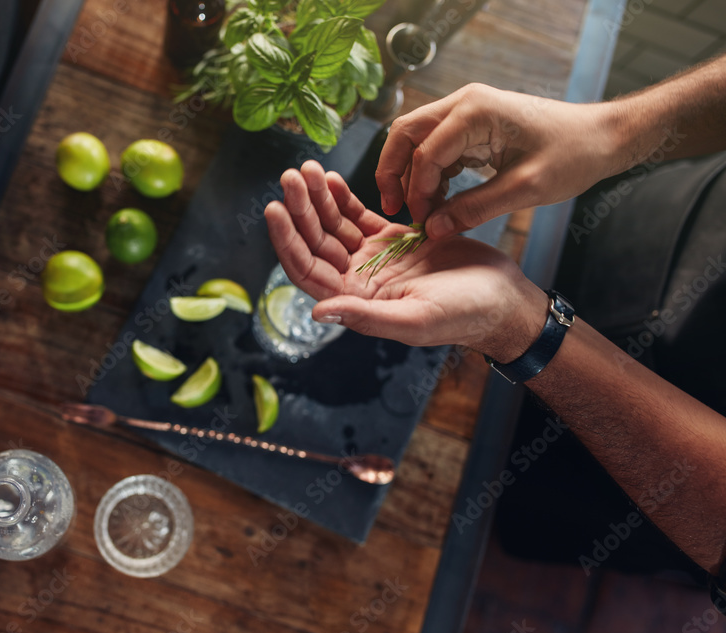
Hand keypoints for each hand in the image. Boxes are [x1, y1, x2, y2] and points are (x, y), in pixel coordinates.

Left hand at [265, 161, 545, 359]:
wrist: (501, 299)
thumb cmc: (463, 315)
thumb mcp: (414, 319)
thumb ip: (366, 316)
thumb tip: (318, 312)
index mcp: (355, 301)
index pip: (307, 270)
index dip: (287, 241)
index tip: (275, 209)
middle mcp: (356, 280)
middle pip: (315, 241)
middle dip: (300, 209)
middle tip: (290, 176)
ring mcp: (373, 258)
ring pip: (333, 225)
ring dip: (317, 198)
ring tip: (305, 169)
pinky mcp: (392, 239)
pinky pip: (358, 215)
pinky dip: (342, 197)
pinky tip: (328, 178)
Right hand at [375, 83, 618, 238]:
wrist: (603, 137)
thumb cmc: (573, 155)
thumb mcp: (525, 189)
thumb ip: (475, 209)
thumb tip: (432, 229)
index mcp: (475, 112)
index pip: (425, 153)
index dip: (417, 191)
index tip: (422, 223)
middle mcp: (463, 103)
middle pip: (405, 134)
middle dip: (394, 173)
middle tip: (395, 209)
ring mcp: (465, 112)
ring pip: (414, 140)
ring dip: (410, 175)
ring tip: (420, 211)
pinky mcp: (471, 126)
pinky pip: (435, 148)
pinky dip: (429, 175)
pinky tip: (439, 201)